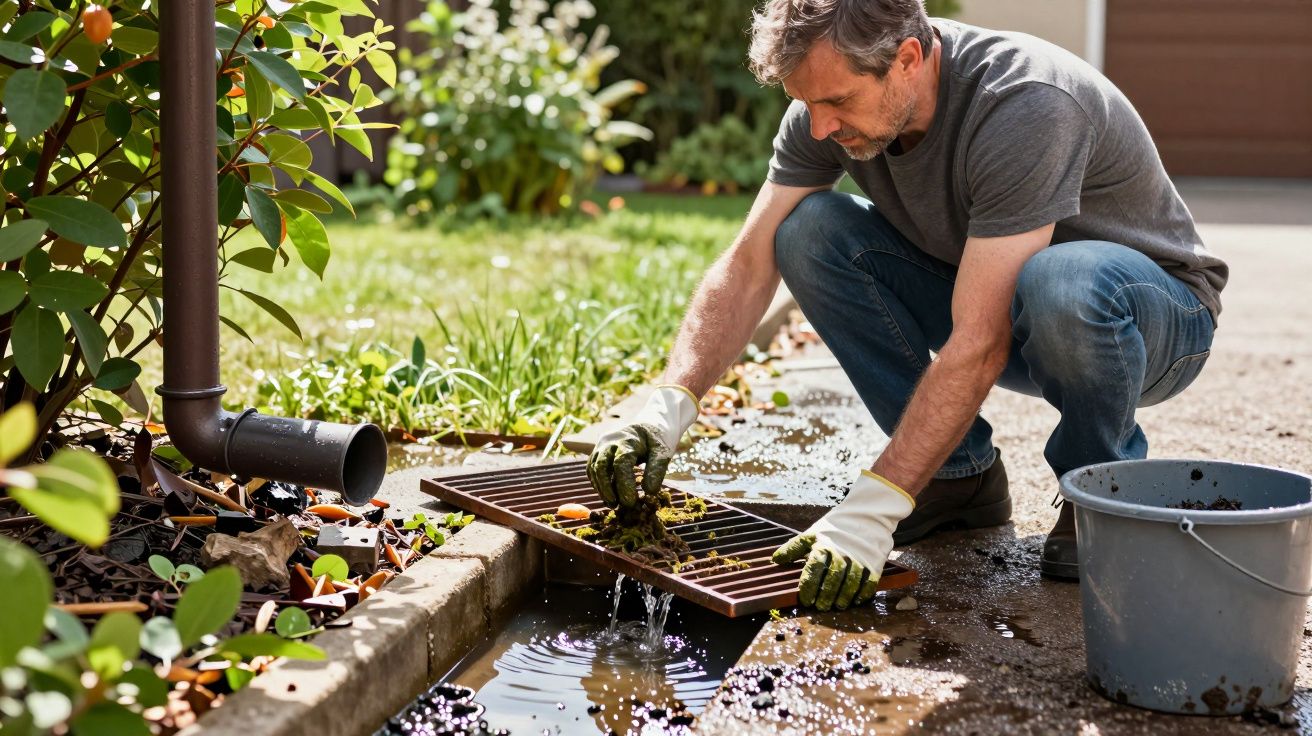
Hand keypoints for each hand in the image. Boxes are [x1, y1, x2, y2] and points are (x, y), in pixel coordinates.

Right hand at [587, 385, 698, 507]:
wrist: (649, 424)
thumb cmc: (657, 439)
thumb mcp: (663, 452)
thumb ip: (657, 470)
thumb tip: (649, 492)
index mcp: (628, 440)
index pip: (621, 464)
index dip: (624, 485)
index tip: (630, 502)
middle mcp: (610, 441)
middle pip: (601, 466)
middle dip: (607, 489)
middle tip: (618, 506)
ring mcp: (601, 445)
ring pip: (593, 469)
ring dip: (601, 488)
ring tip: (613, 504)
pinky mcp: (598, 452)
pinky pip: (592, 469)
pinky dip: (598, 483)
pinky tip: (608, 495)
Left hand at [772, 471, 914, 610]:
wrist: (865, 516)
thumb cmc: (834, 529)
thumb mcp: (812, 535)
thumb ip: (793, 548)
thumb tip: (775, 560)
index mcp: (823, 546)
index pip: (813, 569)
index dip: (808, 586)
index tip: (806, 600)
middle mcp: (841, 553)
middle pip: (832, 579)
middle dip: (825, 596)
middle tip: (821, 608)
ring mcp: (859, 559)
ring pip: (850, 583)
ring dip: (843, 598)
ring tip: (837, 606)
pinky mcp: (873, 563)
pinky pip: (868, 582)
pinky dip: (861, 594)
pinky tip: (854, 601)